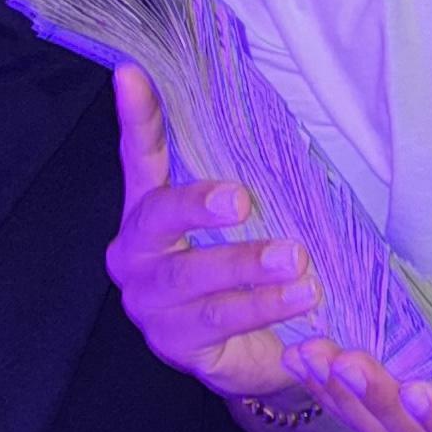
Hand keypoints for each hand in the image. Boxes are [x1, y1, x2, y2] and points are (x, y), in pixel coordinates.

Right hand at [103, 64, 317, 396]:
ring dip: (245, 266)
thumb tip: (280, 127)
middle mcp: (135, 253)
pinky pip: (218, 322)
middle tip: (240, 200)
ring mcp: (148, 301)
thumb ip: (245, 185)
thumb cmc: (248, 276)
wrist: (255, 357)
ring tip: (296, 260)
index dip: (136, 118)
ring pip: (192, 277)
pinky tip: (301, 297)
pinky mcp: (171, 344)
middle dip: (197, 206)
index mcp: (148, 212)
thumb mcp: (246, 226)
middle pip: (158, 218)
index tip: (131, 74)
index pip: (139, 158)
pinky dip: (263, 308)